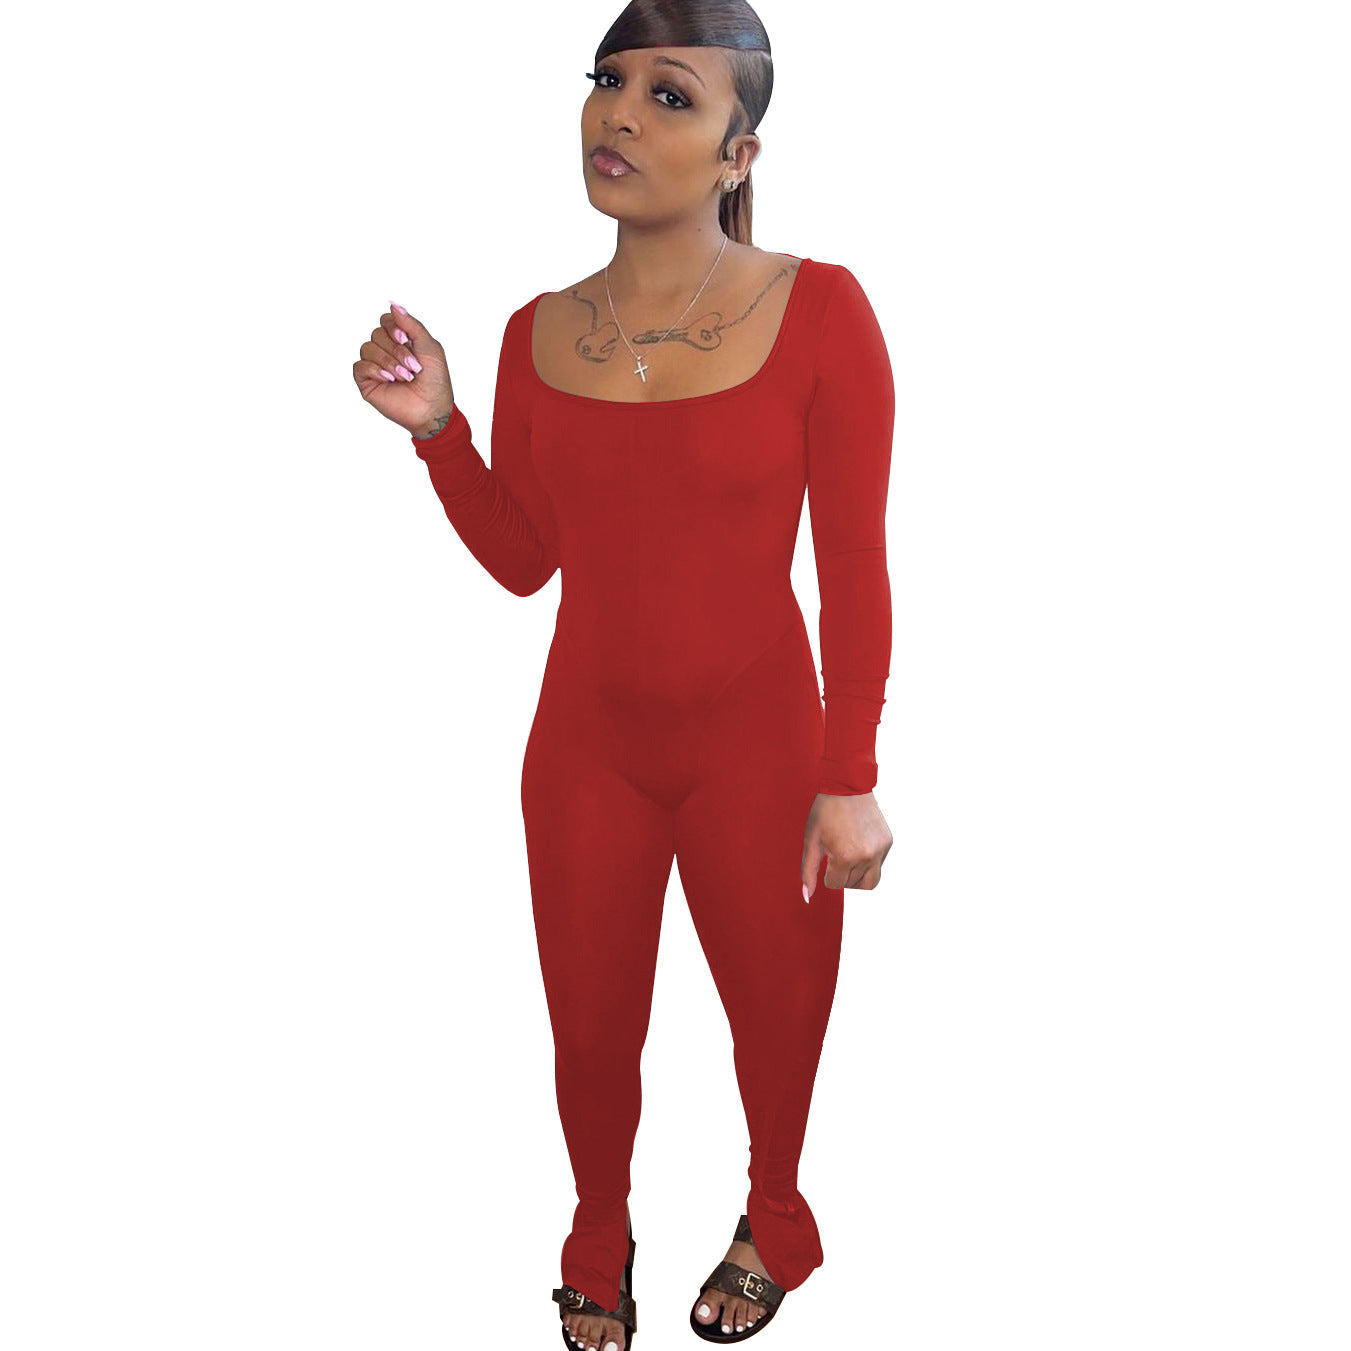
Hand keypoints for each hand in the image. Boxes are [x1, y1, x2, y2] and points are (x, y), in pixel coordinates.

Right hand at [352, 301, 455, 436]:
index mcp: (400, 340)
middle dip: (396, 350)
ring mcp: (374, 365)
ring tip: (405, 377)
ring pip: (367, 348)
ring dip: (389, 361)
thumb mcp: (429, 346)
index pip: (386, 320)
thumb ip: (412, 325)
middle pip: (376, 333)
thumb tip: (393, 304)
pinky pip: (360, 365)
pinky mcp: (366, 381)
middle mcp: (385, 350)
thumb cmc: (435, 380)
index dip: (393, 327)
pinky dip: (375, 370)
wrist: (433, 408)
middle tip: (413, 367)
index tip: (407, 340)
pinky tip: (389, 380)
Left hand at [801, 792, 892, 899]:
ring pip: (870, 881)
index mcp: (845, 857)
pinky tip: (859, 844)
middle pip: (852, 884)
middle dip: (842, 875)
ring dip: (857, 875)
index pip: (836, 884)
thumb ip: (808, 871)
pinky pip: (879, 864)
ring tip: (849, 857)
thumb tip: (806, 898)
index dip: (827, 873)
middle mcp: (866, 856)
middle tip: (836, 854)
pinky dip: (869, 862)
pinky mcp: (888, 842)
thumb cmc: (825, 812)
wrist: (847, 787)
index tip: (827, 857)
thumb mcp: (811, 841)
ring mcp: (880, 850)